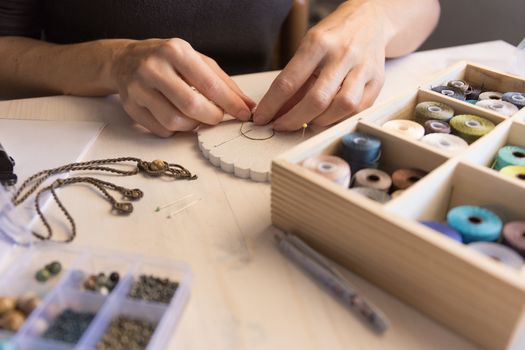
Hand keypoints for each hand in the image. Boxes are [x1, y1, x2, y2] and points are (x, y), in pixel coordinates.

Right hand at [112, 38, 254, 136]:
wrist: (126, 60)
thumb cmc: (168, 61)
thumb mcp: (197, 61)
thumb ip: (224, 83)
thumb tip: (247, 105)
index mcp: (175, 52)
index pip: (209, 85)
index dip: (230, 104)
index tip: (244, 114)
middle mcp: (154, 68)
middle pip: (191, 106)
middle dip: (212, 117)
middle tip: (217, 117)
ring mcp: (139, 88)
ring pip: (175, 122)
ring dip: (193, 125)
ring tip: (196, 116)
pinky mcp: (131, 107)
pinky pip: (161, 130)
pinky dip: (175, 130)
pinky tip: (177, 116)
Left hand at [254, 1, 392, 130]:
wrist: (370, 19)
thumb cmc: (335, 35)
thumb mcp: (308, 47)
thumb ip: (295, 80)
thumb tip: (277, 111)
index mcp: (318, 43)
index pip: (289, 82)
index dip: (272, 105)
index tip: (262, 118)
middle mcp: (342, 55)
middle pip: (316, 100)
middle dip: (294, 120)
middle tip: (281, 126)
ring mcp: (363, 68)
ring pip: (341, 107)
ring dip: (320, 122)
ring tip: (309, 121)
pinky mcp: (377, 80)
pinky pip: (358, 110)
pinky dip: (340, 119)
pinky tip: (329, 116)